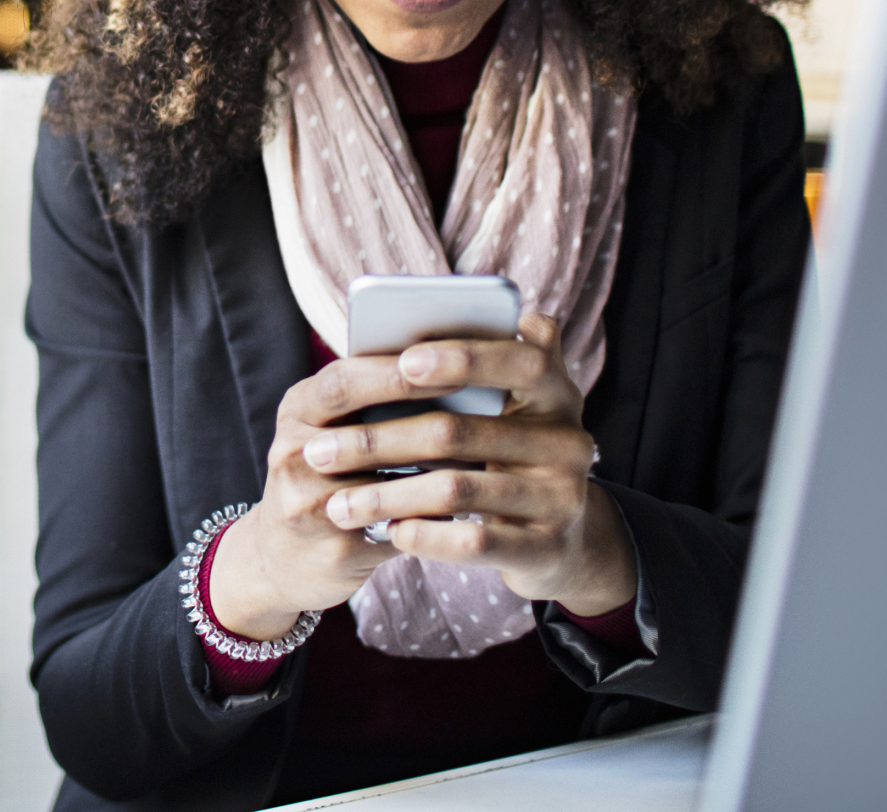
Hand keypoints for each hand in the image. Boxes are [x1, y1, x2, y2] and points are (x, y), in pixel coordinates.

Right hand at [207, 346, 486, 640]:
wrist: (283, 555)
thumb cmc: (327, 474)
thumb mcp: (331, 426)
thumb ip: (373, 397)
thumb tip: (449, 360)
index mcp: (297, 411)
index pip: (342, 381)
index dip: (395, 372)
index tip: (449, 360)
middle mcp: (293, 456)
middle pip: (359, 433)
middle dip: (424, 421)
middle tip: (477, 405)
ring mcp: (307, 508)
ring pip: (386, 487)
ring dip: (439, 472)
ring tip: (486, 453)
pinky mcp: (335, 552)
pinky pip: (400, 530)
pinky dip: (437, 515)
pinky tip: (470, 502)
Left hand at [302, 313, 636, 616]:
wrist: (558, 544)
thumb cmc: (508, 457)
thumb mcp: (505, 412)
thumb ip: (472, 370)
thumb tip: (400, 337)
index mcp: (555, 391)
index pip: (520, 359)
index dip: (464, 357)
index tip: (404, 360)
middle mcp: (568, 440)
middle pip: (460, 431)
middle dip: (378, 440)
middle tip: (318, 451)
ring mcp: (562, 496)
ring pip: (457, 490)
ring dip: (386, 496)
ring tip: (336, 505)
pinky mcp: (549, 548)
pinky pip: (475, 540)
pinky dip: (425, 535)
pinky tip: (388, 532)